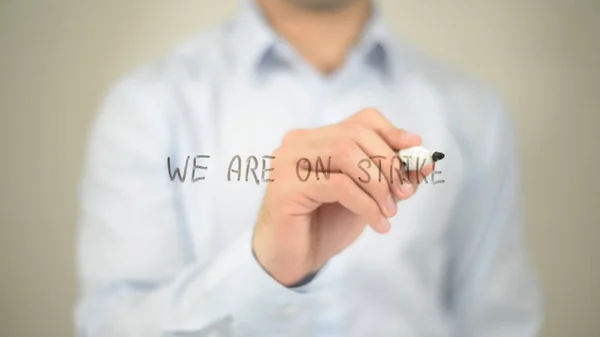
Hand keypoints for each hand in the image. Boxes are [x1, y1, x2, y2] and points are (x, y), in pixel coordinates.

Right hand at [252, 108, 432, 285]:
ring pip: (346, 153)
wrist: (292, 260)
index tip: (415, 150)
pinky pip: (338, 184)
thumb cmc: (325, 225)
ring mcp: (288, 162)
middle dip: (388, 163)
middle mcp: (297, 143)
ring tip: (389, 212)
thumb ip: (390, 177)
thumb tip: (425, 162)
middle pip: (355, 134)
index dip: (391, 132)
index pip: (360, 120)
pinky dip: (366, 203)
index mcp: (315, 138)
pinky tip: (377, 223)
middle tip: (403, 194)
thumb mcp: (367, 196)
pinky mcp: (285, 186)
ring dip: (377, 184)